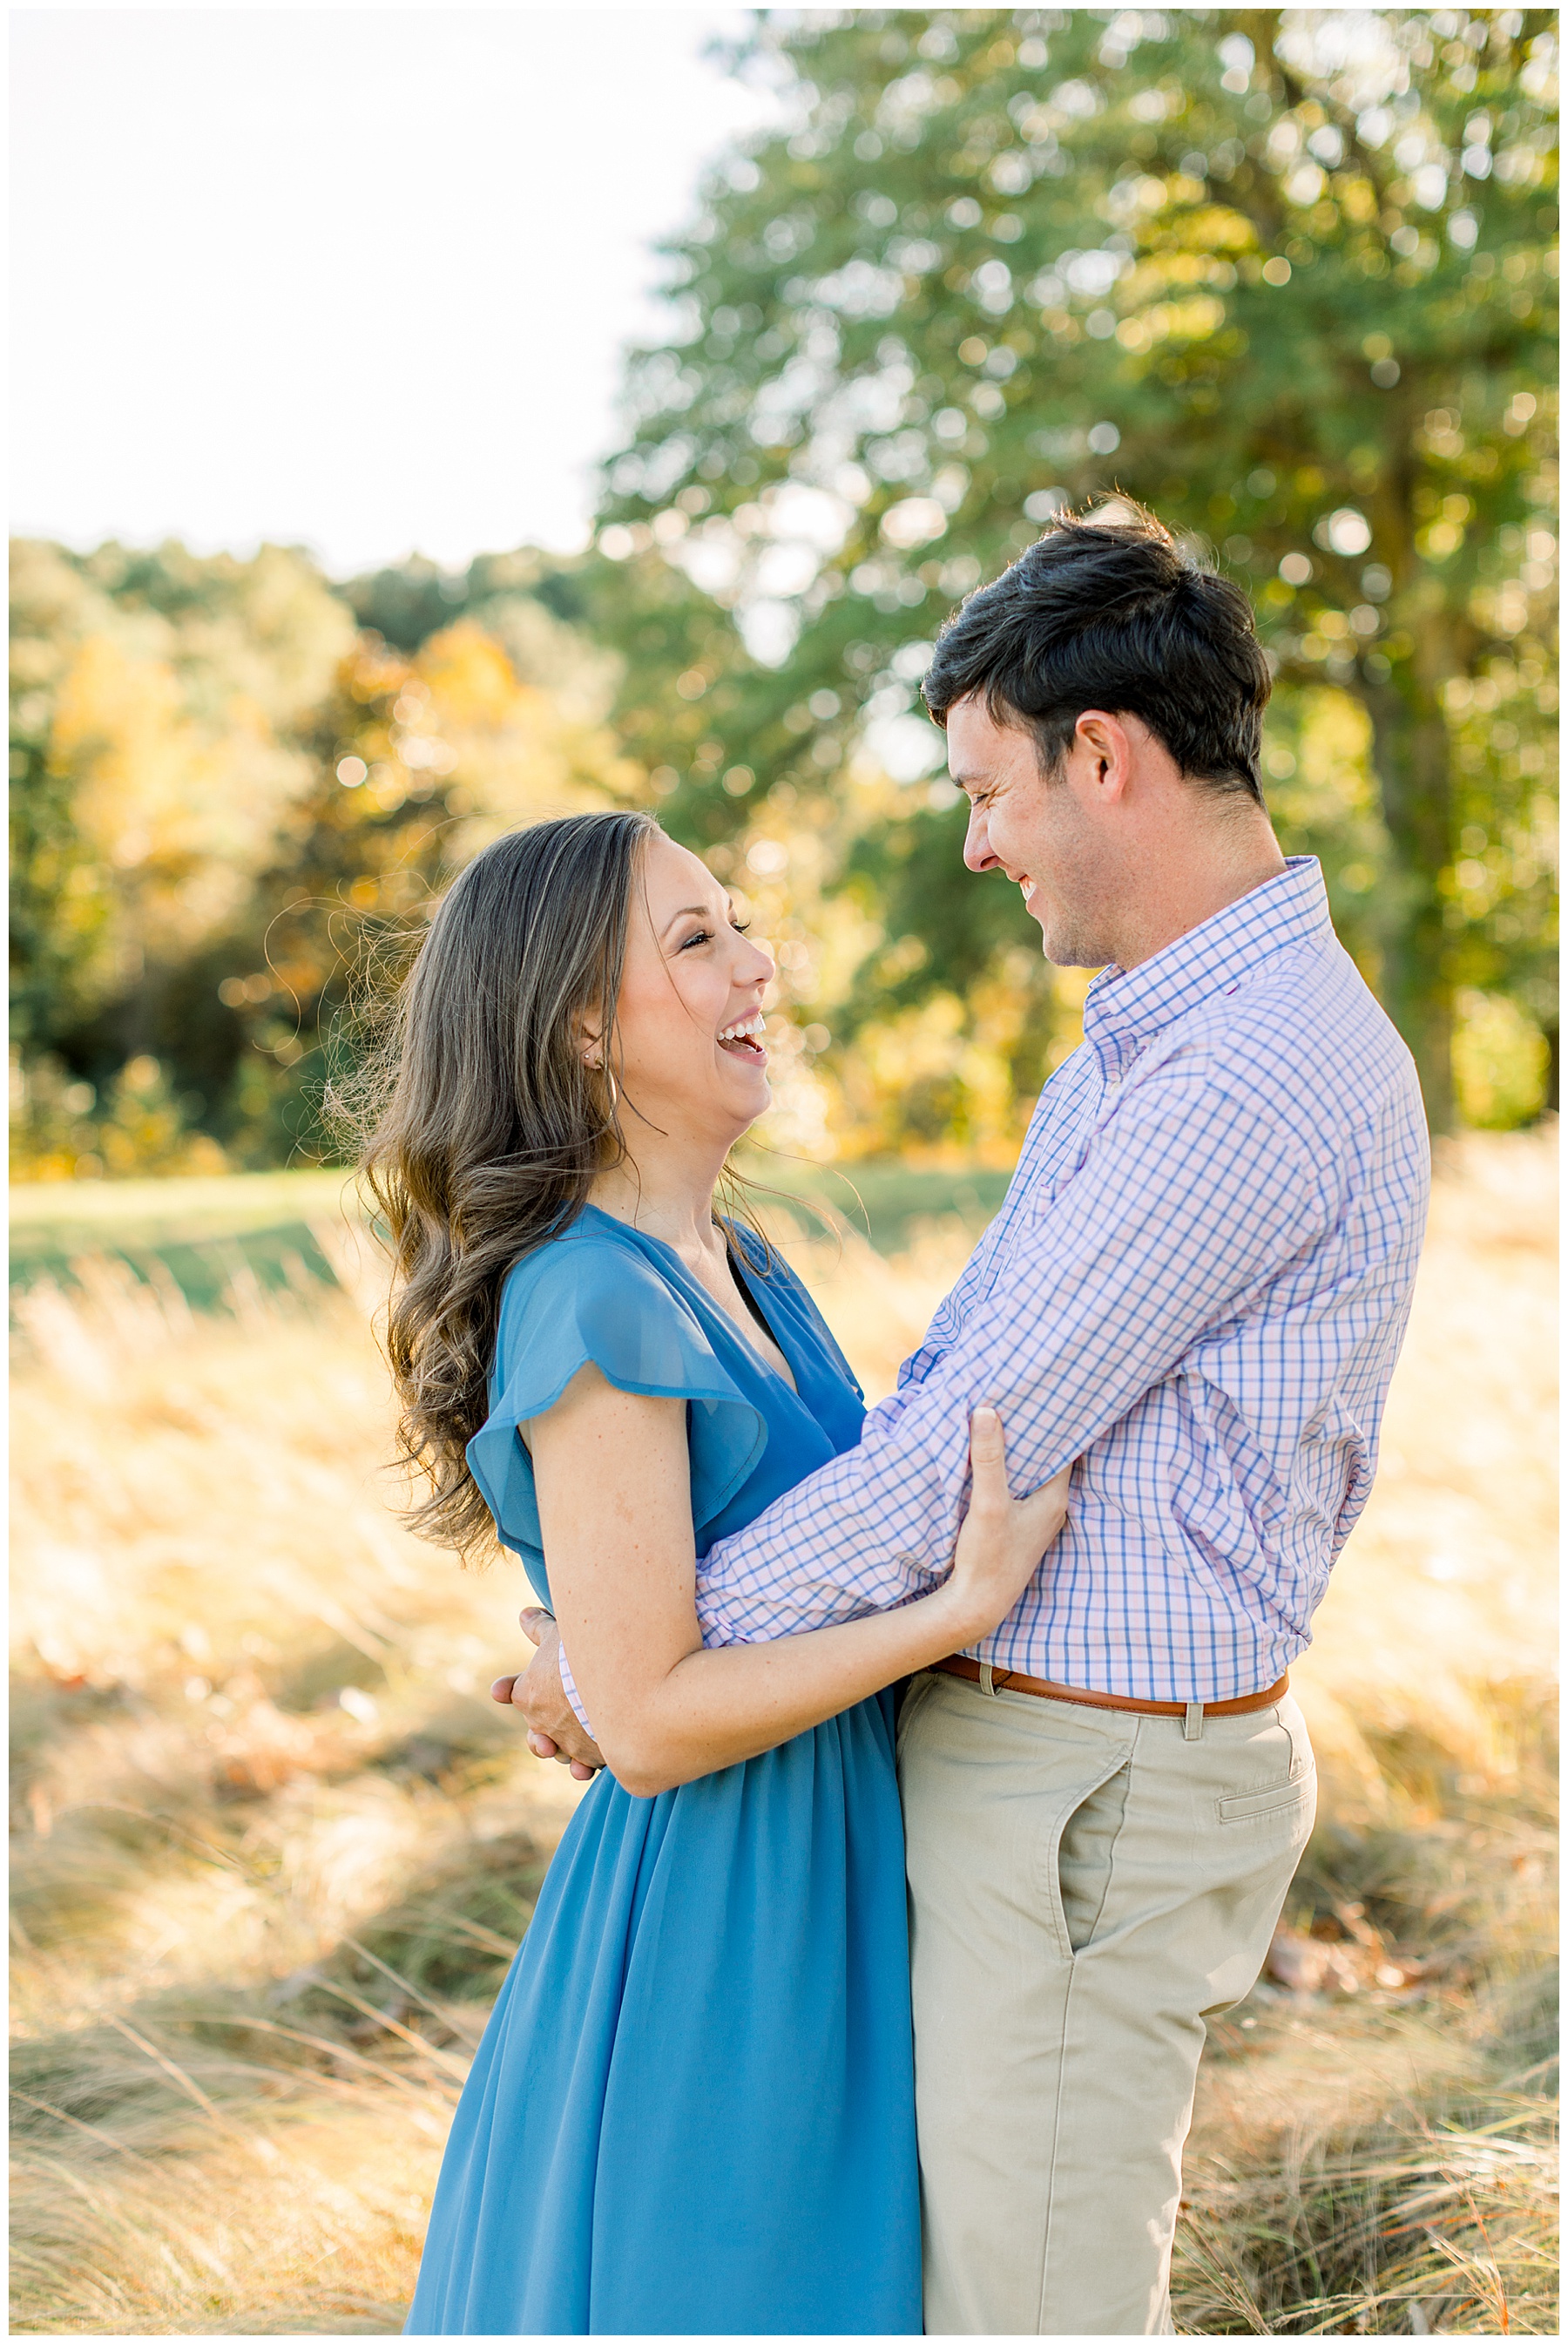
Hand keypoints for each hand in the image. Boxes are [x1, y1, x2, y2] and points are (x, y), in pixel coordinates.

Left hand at [490, 1608, 604, 1780]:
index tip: (501, 1689)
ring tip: (574, 1740)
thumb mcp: (558, 1633)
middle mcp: (540, 1722)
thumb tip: (524, 1614)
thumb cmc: (580, 1653)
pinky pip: (584, 1764)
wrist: (614, 1682)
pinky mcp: (591, 1756)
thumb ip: (539, 1628)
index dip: (506, 1689)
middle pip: (535, 1730)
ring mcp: (565, 1742)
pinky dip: (586, 1762)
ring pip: (559, 1750)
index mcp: (527, 1693)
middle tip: (550, 1719)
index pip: (509, 1691)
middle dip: (541, 1728)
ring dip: (565, 1746)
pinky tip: (589, 1760)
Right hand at [943, 1406, 1071, 1644]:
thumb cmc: (989, 1558)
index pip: (1065, 1448)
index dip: (1054, 1421)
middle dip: (1035, 1432)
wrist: (976, 1606)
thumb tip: (987, 1409)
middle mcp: (1051, 1508)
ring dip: (1020, 1453)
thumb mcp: (988, 1503)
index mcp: (1055, 1499)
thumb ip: (989, 1458)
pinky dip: (1009, 1471)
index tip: (1041, 1395)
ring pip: (1032, 1475)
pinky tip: (991, 1460)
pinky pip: (1018, 1488)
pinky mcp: (1016, 1528)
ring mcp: (1034, 1520)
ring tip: (1004, 1420)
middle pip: (1049, 1459)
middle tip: (1019, 1398)